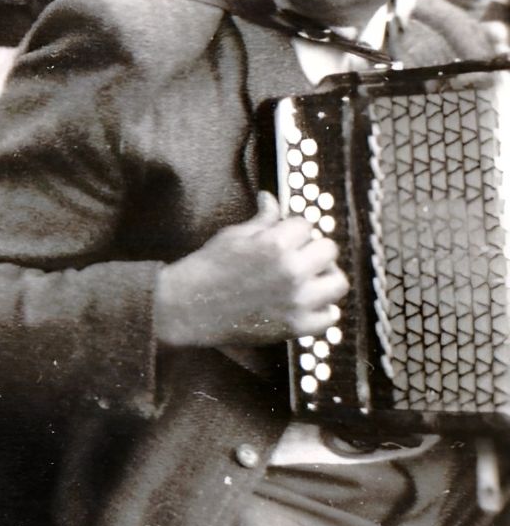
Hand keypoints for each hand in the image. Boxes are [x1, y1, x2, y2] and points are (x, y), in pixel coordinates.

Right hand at [155, 192, 346, 346]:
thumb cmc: (207, 268)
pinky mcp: (296, 326)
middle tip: (298, 255)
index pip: (307, 225)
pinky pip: (329, 317)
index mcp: (275, 244)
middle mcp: (292, 271)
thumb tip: (271, 199)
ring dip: (324, 278)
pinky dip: (322, 310)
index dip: (294, 229)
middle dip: (313, 249)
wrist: (187, 307)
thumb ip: (262, 219)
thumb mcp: (232, 236)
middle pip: (329, 249)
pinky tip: (306, 303)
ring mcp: (297, 301)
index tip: (284, 236)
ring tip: (307, 279)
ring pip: (338, 282)